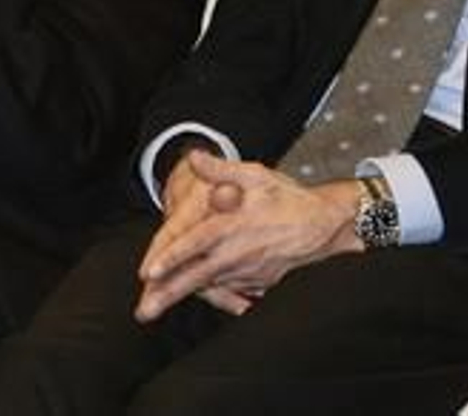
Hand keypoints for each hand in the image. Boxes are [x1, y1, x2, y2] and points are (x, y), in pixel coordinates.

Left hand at [136, 151, 360, 320]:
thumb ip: (221, 169)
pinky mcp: (255, 282)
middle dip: (167, 295)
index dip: (171, 258)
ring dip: (179, 298)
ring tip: (152, 309)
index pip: (195, 244)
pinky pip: (224, 292)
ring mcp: (246, 272)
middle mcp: (235, 254)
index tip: (149, 271)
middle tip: (143, 310)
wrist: (324, 226)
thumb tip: (193, 157)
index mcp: (231, 228)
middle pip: (195, 278)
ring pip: (206, 289)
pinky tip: (185, 299)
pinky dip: (204, 298)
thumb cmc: (287, 199)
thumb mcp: (255, 175)